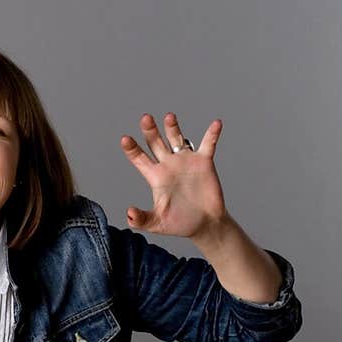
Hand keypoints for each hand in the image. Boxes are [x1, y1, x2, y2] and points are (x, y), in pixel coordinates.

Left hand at [120, 112, 228, 239]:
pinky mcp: (204, 163)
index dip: (132, 149)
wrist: (204, 225)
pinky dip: (212, 134)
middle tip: (145, 119)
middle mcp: (169, 165)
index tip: (125, 139)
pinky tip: (216, 124)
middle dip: (150, 131)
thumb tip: (128, 214)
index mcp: (156, 177)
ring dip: (173, 127)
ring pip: (177, 138)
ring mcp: (186, 162)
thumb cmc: (180, 223)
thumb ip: (141, 219)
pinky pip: (208, 144)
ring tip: (169, 117)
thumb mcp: (157, 223)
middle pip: (156, 143)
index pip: (140, 159)